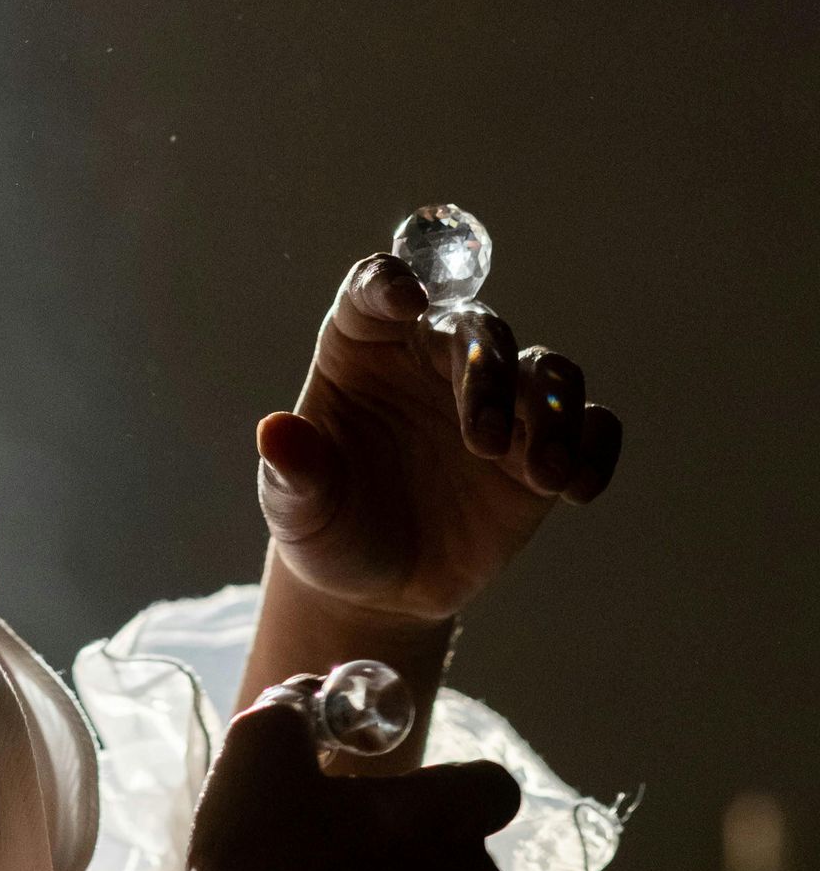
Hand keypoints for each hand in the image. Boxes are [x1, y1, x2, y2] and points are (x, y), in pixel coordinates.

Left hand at [254, 253, 622, 625]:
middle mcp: (433, 356)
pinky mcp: (542, 446)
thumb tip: (276, 434)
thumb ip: (293, 472)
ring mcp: (496, 398)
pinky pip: (590, 425)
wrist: (378, 587)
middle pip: (475, 327)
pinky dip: (594, 445)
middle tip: (485, 443)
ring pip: (545, 369)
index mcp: (362, 346)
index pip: (376, 287)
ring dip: (553, 409)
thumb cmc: (327, 527)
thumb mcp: (297, 508)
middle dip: (488, 373)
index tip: (404, 299)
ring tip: (546, 475)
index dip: (389, 283)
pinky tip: (578, 490)